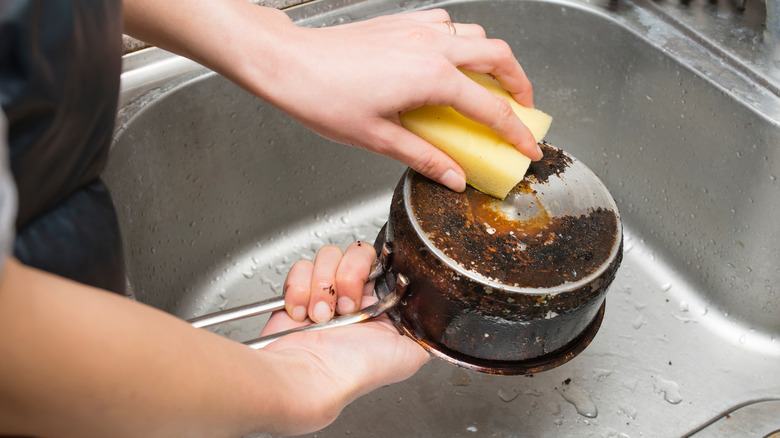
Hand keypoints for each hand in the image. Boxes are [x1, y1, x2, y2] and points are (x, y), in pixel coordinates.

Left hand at [233, 8, 541, 191]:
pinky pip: (447, 24)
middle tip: (523, 109)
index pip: (491, 109)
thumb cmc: (323, 97)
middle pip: (498, 57)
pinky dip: (460, 40)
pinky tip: (450, 59)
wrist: (289, 62)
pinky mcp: (401, 22)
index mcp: (431, 78)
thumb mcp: (378, 138)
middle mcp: (432, 46)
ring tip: (492, 84)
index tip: (528, 147)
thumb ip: (424, 157)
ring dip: (492, 59)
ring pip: (476, 34)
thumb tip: (453, 177)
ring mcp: (417, 29)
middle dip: (520, 84)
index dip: (515, 132)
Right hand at [258, 243, 429, 434]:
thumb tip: (437, 318)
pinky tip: (302, 315)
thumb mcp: (410, 355)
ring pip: (328, 256)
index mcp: (381, 305)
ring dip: (323, 286)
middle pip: (357, 253)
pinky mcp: (298, 293)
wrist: (313, 378)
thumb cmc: (356, 371)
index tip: (370, 286)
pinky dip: (299, 290)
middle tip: (346, 307)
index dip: (376, 268)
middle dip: (349, 276)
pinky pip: (300, 268)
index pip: (385, 263)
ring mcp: (325, 292)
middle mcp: (354, 296)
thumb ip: (427, 331)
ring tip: (321, 316)